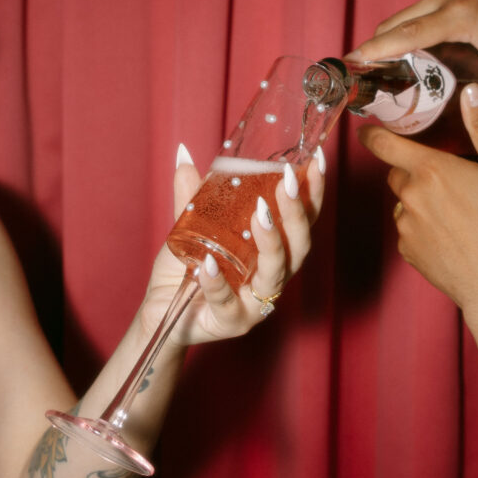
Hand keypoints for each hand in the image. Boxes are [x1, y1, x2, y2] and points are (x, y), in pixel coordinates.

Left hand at [141, 145, 324, 342]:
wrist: (161, 312)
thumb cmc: (185, 271)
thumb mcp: (190, 228)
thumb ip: (192, 196)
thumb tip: (184, 154)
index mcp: (271, 252)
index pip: (302, 221)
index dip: (313, 192)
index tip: (316, 160)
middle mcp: (272, 277)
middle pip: (298, 246)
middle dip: (297, 213)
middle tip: (287, 183)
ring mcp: (255, 303)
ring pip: (275, 274)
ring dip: (272, 243)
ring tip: (261, 215)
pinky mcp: (230, 322)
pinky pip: (226, 301)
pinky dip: (218, 282)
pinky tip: (209, 264)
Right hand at [347, 0, 477, 130]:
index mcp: (460, 15)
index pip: (406, 33)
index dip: (376, 50)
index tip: (351, 64)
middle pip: (393, 25)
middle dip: (371, 50)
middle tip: (359, 81)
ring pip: (401, 17)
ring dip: (384, 41)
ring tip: (375, 72)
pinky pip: (413, 12)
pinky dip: (400, 32)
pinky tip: (402, 55)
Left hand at [357, 85, 477, 318]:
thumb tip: (471, 92)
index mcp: (430, 170)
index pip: (384, 144)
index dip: (372, 134)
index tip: (366, 130)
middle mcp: (410, 196)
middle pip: (397, 174)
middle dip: (414, 171)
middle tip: (447, 179)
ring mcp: (406, 227)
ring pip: (405, 203)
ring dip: (420, 201)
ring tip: (455, 212)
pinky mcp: (408, 252)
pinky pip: (409, 230)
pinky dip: (423, 228)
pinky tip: (451, 235)